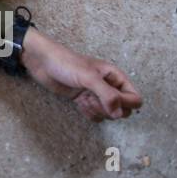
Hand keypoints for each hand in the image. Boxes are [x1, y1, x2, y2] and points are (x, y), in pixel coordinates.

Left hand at [20, 28, 143, 121]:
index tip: (110, 101)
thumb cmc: (65, 63)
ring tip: (84, 99)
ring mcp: (96, 94)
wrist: (42, 62)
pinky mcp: (84, 100)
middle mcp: (109, 86)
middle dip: (109, 109)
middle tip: (94, 99)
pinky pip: (95, 115)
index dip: (126, 104)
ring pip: (109, 114)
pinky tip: (78, 102)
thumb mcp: (88, 77)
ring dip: (96, 111)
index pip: (135, 98)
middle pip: (123, 109)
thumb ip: (107, 95)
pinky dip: (88, 112)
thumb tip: (120, 114)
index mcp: (115, 76)